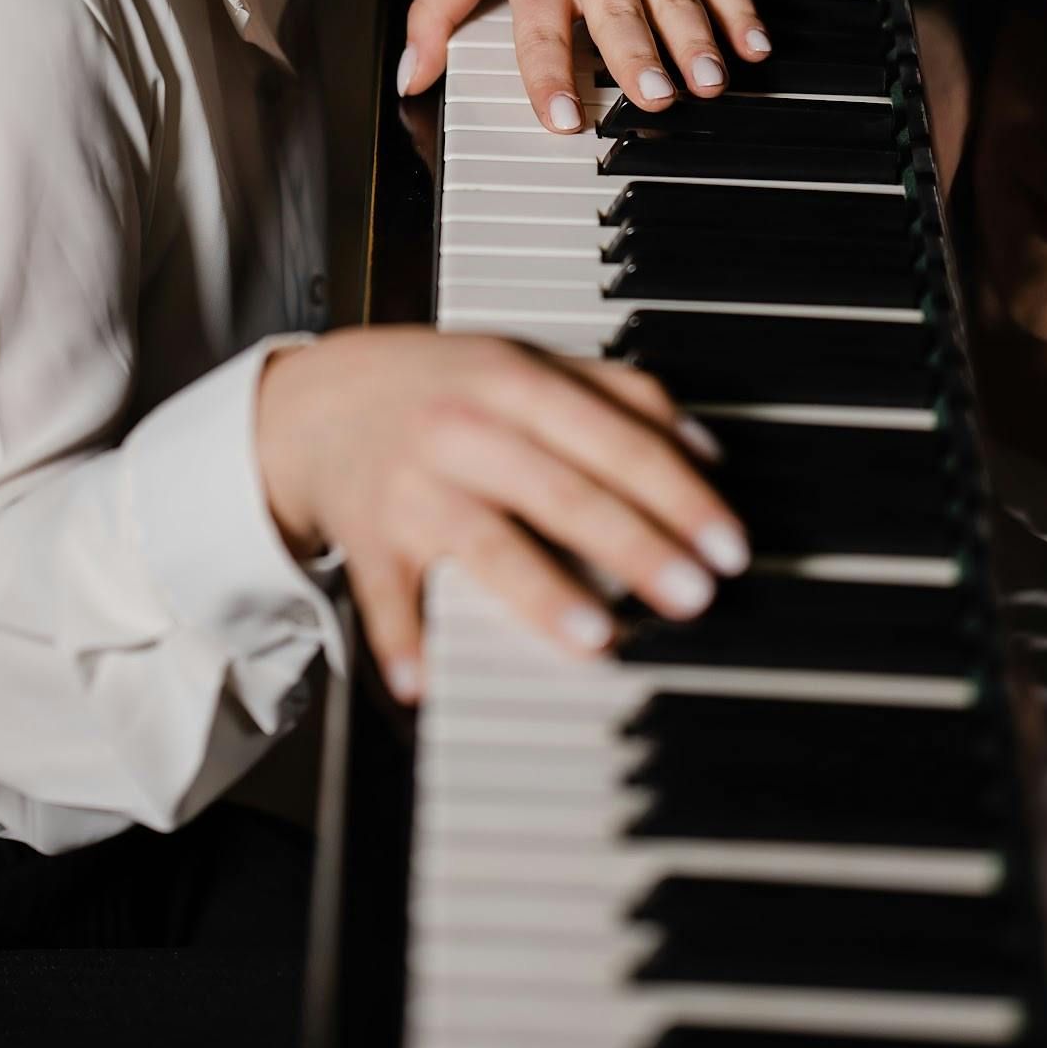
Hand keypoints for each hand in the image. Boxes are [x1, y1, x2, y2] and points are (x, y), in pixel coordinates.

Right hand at [256, 327, 747, 701]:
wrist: (318, 401)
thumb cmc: (442, 386)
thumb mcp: (527, 364)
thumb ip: (618, 393)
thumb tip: (706, 449)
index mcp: (513, 382)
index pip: (611, 437)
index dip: (677, 492)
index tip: (728, 545)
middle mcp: (463, 430)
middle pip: (560, 492)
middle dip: (633, 546)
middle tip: (694, 596)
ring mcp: (413, 487)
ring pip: (485, 544)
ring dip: (542, 593)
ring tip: (600, 639)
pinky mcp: (367, 539)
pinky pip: (385, 596)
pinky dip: (402, 640)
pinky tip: (424, 683)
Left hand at [397, 0, 769, 132]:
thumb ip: (436, 11)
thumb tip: (411, 77)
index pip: (539, 31)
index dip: (550, 77)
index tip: (564, 120)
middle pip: (617, 14)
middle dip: (638, 58)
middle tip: (656, 97)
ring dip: (696, 41)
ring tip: (709, 81)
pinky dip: (742, 10)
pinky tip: (755, 46)